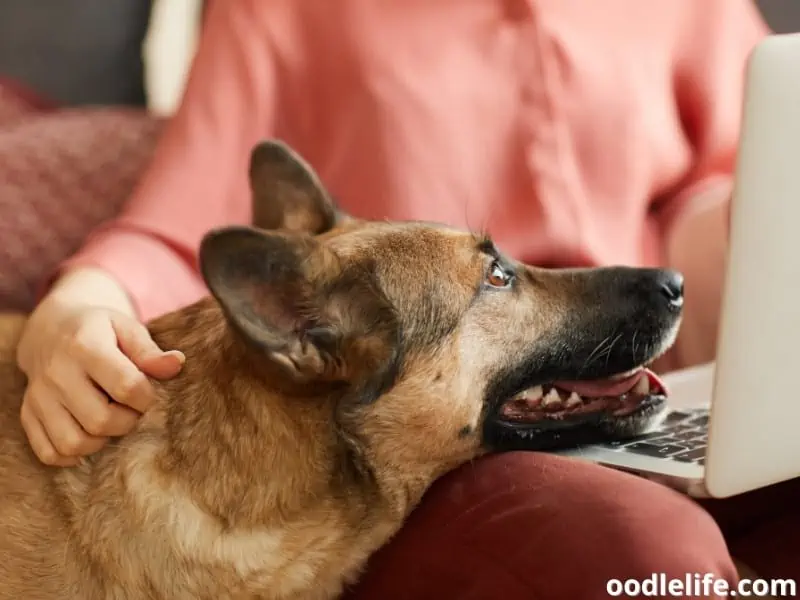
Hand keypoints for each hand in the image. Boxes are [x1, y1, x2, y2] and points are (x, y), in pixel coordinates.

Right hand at [17, 272, 184, 465]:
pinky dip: (71, 455)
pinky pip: (49, 452)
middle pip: (101, 420)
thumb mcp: (126, 327)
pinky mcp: (28, 414)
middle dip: (128, 422)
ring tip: (111, 422)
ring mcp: (39, 396)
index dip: (146, 398)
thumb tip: (176, 365)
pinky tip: (89, 438)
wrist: (50, 329)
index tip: (148, 393)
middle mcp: (57, 373)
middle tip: (132, 409)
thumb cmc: (99, 330)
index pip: (126, 386)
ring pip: (73, 442)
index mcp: (85, 346)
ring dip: (101, 441)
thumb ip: (150, 350)